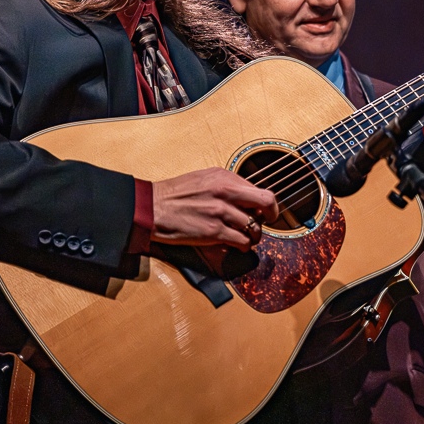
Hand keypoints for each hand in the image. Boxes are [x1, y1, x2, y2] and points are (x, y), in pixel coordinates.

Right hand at [151, 168, 278, 250]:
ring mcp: (220, 211)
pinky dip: (243, 246)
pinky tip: (237, 245)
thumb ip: (227, 185)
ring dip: (254, 236)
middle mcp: (225, 191)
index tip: (264, 211)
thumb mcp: (204, 179)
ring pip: (254, 226)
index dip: (264, 203)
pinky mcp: (213, 231)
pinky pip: (241, 241)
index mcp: (224, 177)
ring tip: (247, 238)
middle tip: (267, 222)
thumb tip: (247, 197)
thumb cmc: (175, 194)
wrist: (152, 207)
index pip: (259, 189)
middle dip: (271, 215)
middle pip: (266, 202)